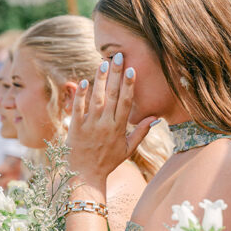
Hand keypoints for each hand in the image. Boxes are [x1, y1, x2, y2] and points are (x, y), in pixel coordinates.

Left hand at [67, 55, 156, 185]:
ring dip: (99, 79)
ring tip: (103, 62)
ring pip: (96, 98)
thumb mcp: (127, 149)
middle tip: (118, 56)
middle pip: (112, 95)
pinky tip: (84, 81)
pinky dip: (81, 95)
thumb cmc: (106, 162)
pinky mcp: (75, 127)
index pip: (126, 102)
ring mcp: (89, 125)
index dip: (129, 85)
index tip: (131, 70)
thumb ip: (140, 132)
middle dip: (115, 74)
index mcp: (119, 128)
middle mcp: (105, 125)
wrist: (83, 175)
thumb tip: (155, 118)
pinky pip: (78, 108)